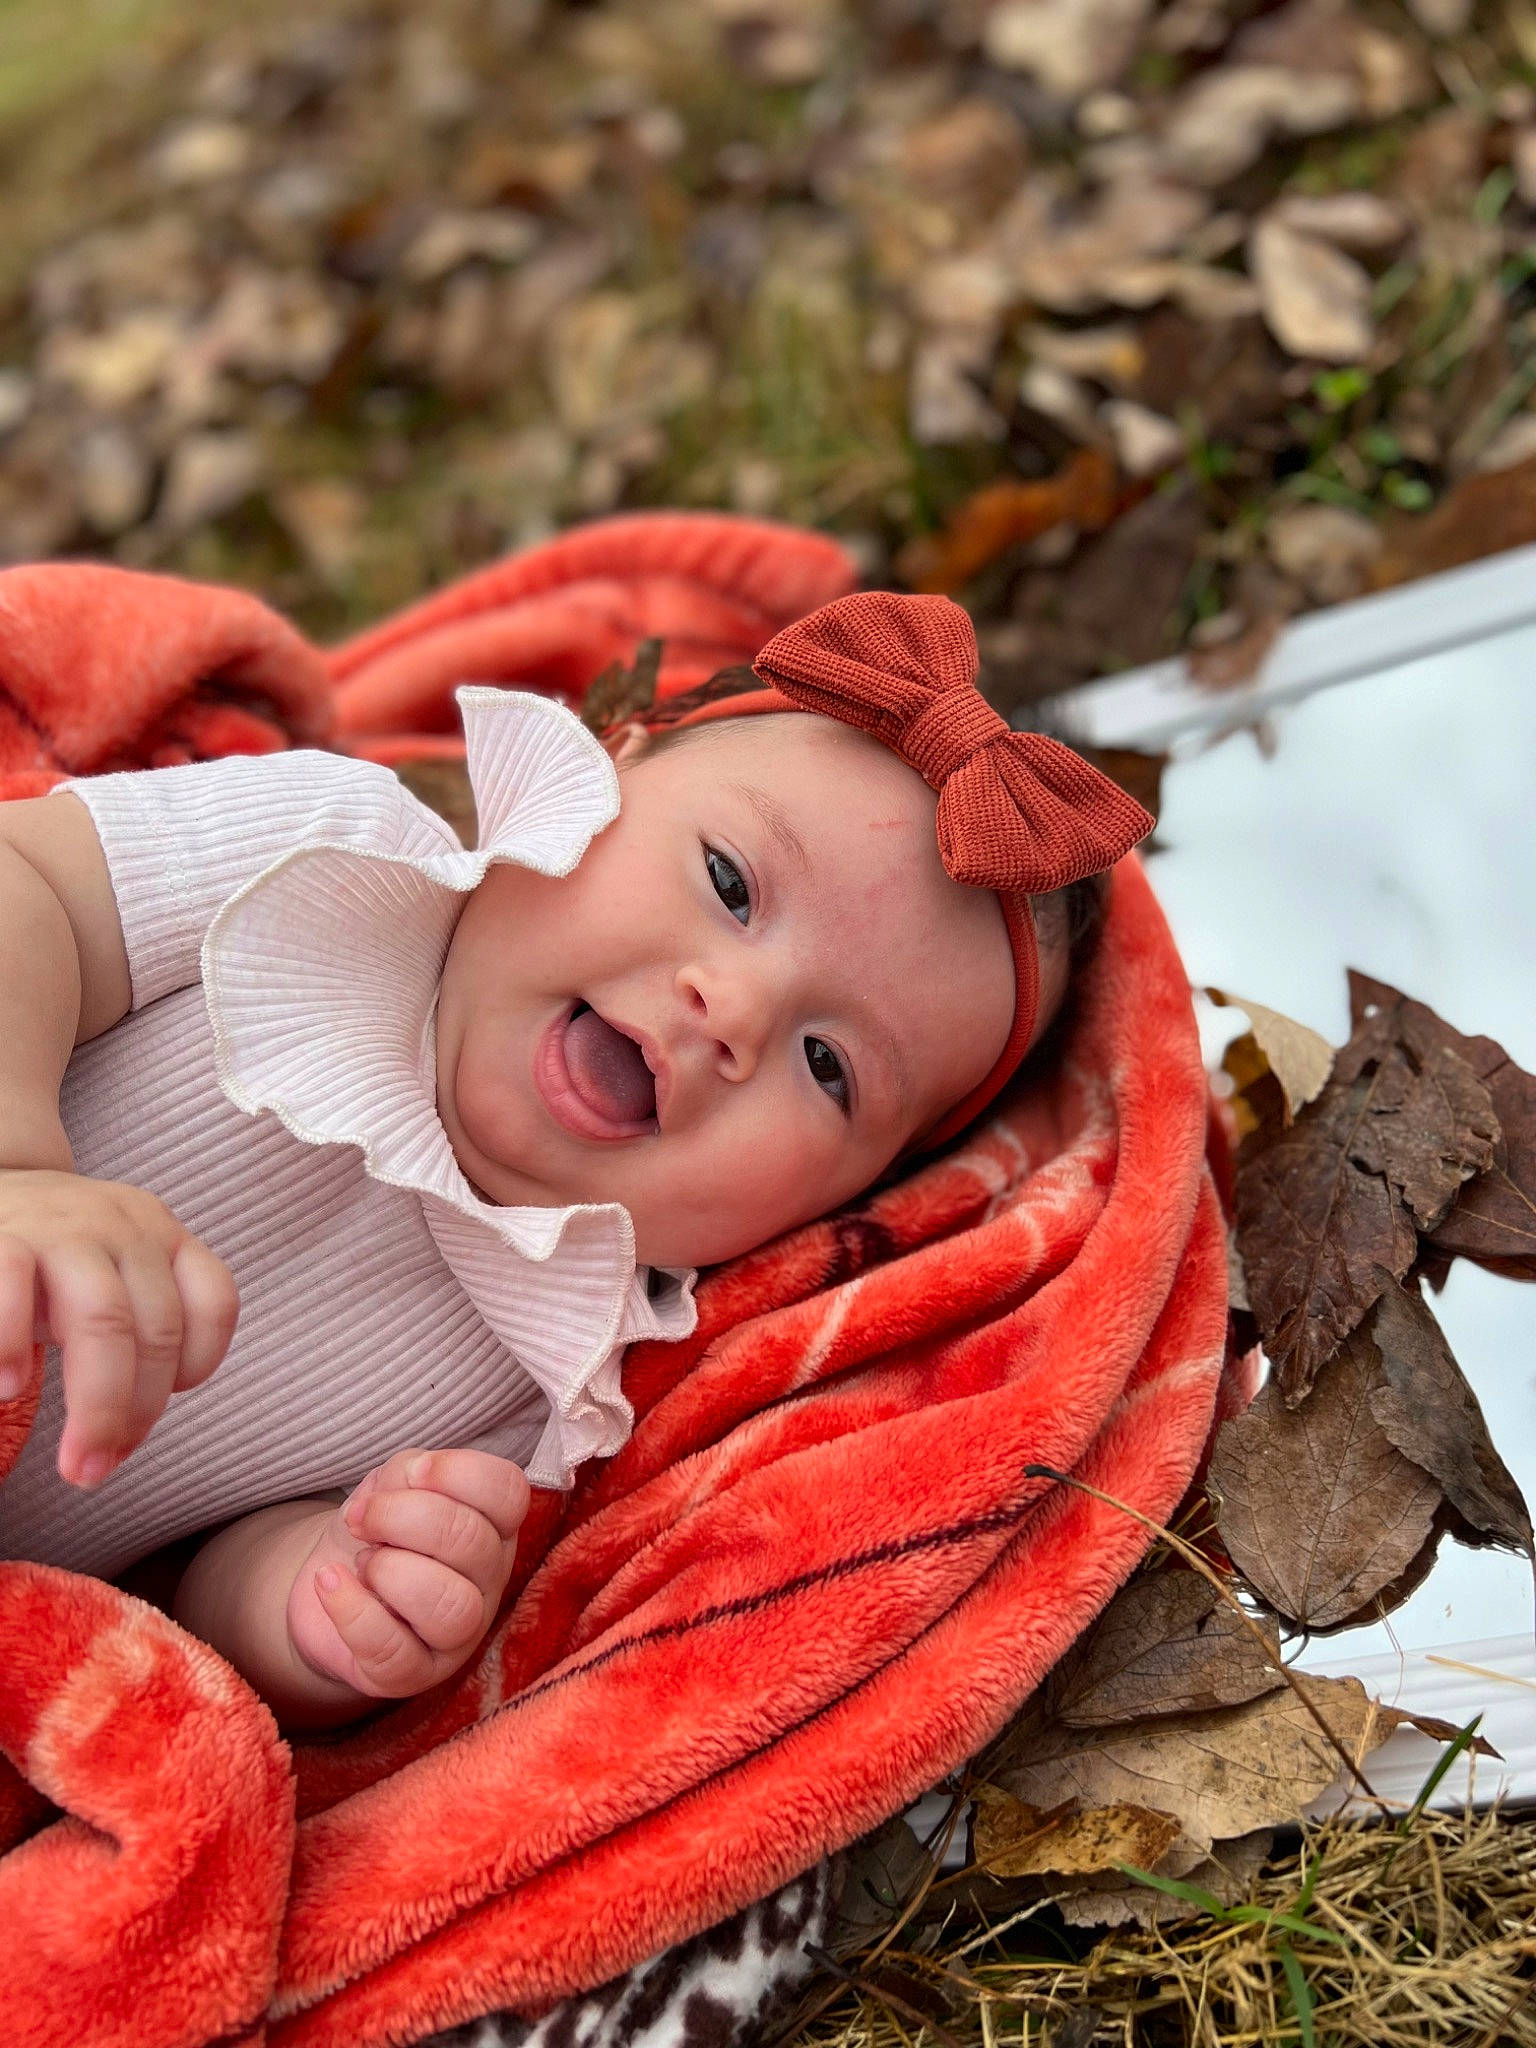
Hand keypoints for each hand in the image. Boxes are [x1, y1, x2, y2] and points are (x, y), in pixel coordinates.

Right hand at [0, 1168, 238, 1486]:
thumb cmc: (46, 1259)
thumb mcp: (105, 1278)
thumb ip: (129, 1335)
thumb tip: (118, 1439)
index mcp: (163, 1237)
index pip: (213, 1304)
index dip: (190, 1372)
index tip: (144, 1418)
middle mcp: (127, 1226)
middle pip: (159, 1328)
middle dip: (135, 1413)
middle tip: (96, 1472)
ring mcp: (66, 1226)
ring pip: (105, 1318)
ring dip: (96, 1402)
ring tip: (73, 1462)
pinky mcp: (4, 1234)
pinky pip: (16, 1284)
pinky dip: (13, 1341)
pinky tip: (8, 1388)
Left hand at [286, 1449, 530, 1700]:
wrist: (330, 1585)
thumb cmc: (377, 1530)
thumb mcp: (393, 1485)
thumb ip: (412, 1473)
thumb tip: (418, 1477)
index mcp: (494, 1526)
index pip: (509, 1493)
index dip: (458, 1474)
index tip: (412, 1473)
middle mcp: (488, 1581)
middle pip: (472, 1542)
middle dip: (402, 1517)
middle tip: (362, 1519)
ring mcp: (458, 1636)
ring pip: (452, 1606)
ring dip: (390, 1571)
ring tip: (362, 1562)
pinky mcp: (412, 1674)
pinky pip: (393, 1650)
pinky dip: (352, 1610)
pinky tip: (330, 1582)